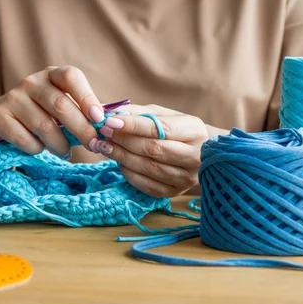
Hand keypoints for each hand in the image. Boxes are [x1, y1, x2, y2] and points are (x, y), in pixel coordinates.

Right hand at [0, 66, 103, 157]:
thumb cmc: (41, 114)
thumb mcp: (60, 105)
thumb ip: (81, 111)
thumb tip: (109, 126)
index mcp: (51, 75)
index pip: (71, 77)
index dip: (87, 97)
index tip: (99, 118)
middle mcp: (31, 82)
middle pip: (61, 105)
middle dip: (82, 129)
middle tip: (94, 146)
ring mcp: (13, 98)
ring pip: (44, 126)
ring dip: (60, 145)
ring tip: (66, 153)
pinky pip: (25, 139)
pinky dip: (37, 149)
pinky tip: (40, 149)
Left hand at [90, 105, 210, 197]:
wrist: (198, 153)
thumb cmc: (176, 129)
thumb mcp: (162, 114)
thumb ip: (137, 112)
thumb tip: (107, 111)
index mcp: (195, 131)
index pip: (161, 128)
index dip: (133, 126)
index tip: (110, 121)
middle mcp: (195, 156)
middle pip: (153, 149)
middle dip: (124, 140)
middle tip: (104, 133)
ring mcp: (186, 177)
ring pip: (148, 168)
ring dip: (122, 156)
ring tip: (106, 146)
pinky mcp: (175, 192)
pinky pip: (147, 185)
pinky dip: (129, 173)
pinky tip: (118, 162)